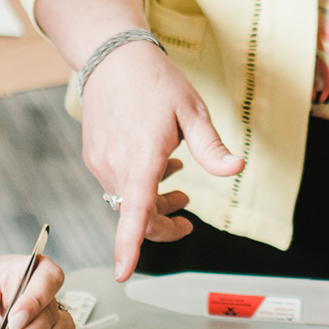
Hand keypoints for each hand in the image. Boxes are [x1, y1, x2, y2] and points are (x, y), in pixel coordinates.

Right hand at [79, 42, 239, 280]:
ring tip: (177, 181)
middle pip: (138, 216)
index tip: (123, 272)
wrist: (112, 56)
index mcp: (142, 158)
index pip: (134, 212)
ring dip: (153, 202)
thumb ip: (211, 147)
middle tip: (187, 217)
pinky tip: (156, 164)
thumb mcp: (193, 111)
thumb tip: (235, 168)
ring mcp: (100, 162)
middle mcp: (115, 165)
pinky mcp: (93, 156)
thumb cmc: (155, 81)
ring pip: (127, 202)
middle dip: (163, 224)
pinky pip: (117, 185)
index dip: (129, 246)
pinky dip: (138, 186)